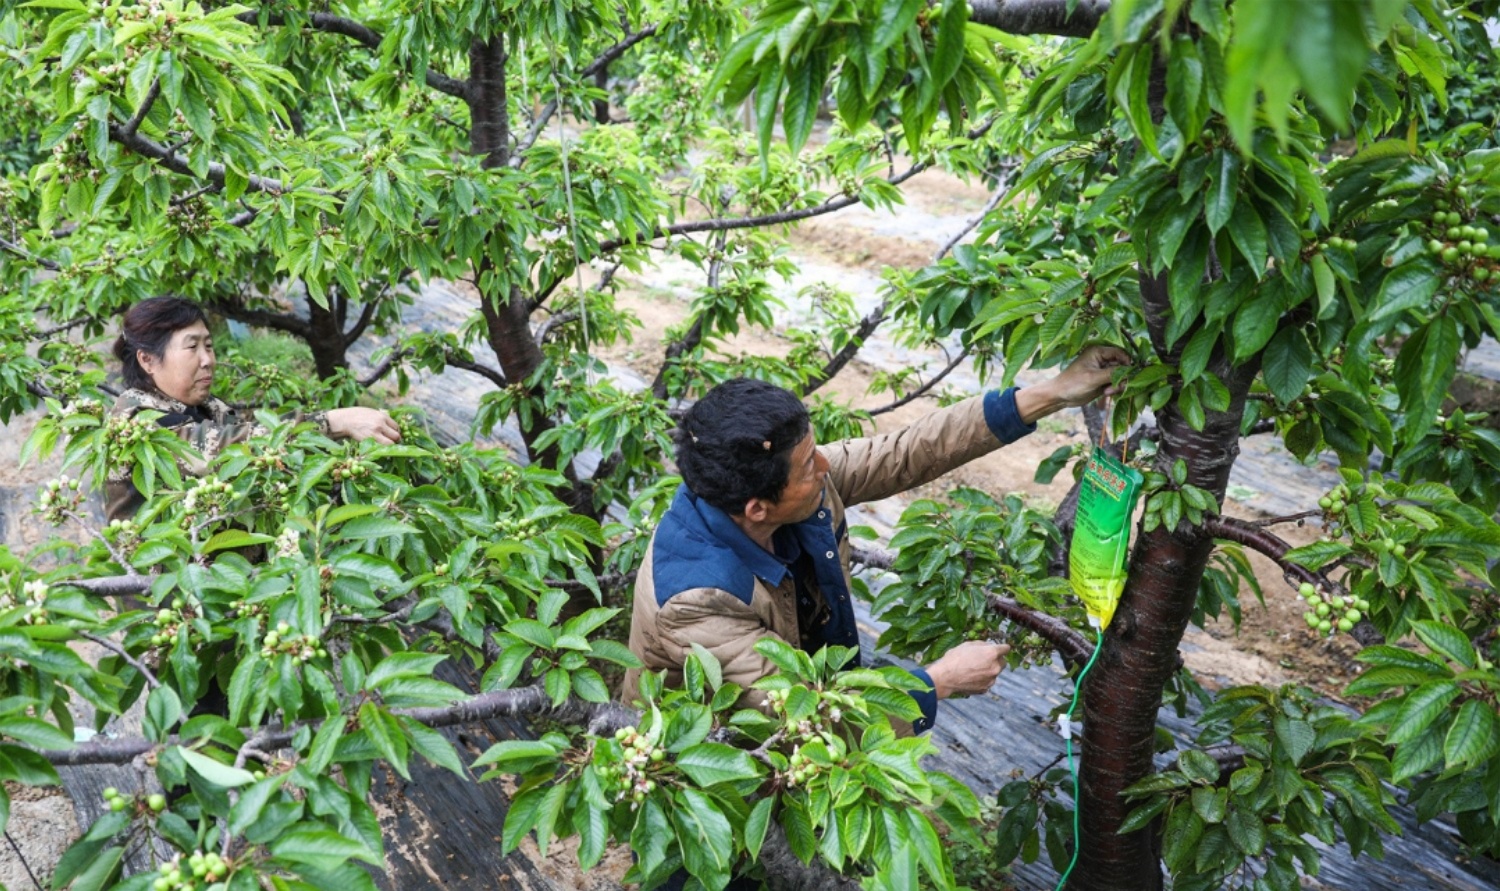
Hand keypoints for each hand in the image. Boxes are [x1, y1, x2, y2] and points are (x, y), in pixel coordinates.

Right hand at [327, 407, 401, 444]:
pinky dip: (382, 449)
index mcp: (382, 416)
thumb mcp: (372, 413)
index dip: (396, 432)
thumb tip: (390, 426)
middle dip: (396, 440)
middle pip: (396, 436)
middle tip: (393, 443)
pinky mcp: (369, 440)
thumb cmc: (357, 415)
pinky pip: (381, 447)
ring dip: (390, 446)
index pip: (396, 427)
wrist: (345, 420)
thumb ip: (382, 419)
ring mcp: (375, 433)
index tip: (393, 435)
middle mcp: (381, 424)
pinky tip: (380, 448)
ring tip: (387, 447)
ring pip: (390, 444)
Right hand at [925, 641, 1010, 698]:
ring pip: (995, 673)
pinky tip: (972, 677)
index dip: (1002, 648)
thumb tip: (989, 646)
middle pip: (1003, 662)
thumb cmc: (955, 658)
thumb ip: (982, 645)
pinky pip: (988, 682)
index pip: (1006, 648)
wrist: (946, 677)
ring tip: (974, 670)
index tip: (999, 649)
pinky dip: (983, 679)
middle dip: (996, 660)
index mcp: (992, 653)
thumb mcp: (968, 644)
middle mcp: (995, 667)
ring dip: (989, 670)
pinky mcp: (986, 688)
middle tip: (984, 659)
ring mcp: (991, 679)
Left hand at [1016, 344, 1132, 423]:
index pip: (1120, 352)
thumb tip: (1131, 371)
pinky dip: (1115, 388)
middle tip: (1116, 387)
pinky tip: (1106, 394)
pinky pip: (1116, 383)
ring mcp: (1103, 370)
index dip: (1127, 362)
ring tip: (1107, 392)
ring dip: (1118, 384)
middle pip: (1122, 364)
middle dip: (1122, 376)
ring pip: (1121, 375)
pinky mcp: (1104, 380)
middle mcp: (1102, 359)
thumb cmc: (1073, 383)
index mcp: (1098, 351)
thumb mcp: (1093, 378)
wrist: (1061, 396)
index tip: (1130, 373)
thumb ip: (1113, 373)